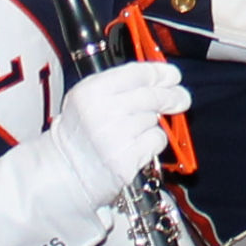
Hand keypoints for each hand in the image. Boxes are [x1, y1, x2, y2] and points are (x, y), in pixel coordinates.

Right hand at [57, 57, 189, 186]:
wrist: (64, 172)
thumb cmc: (77, 135)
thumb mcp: (86, 99)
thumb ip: (119, 85)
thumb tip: (160, 78)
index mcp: (92, 91)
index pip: (138, 73)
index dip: (160, 73)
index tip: (172, 75)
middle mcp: (103, 111)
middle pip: (153, 96)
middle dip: (172, 96)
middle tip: (181, 98)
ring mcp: (116, 137)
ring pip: (155, 119)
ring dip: (152, 123)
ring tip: (133, 131)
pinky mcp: (127, 159)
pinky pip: (156, 140)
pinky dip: (153, 142)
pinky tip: (137, 145)